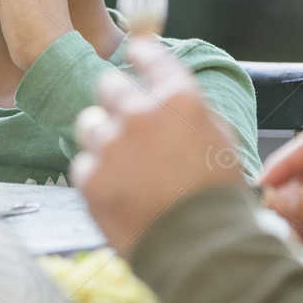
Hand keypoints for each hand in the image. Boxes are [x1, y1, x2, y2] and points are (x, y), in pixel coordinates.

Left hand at [71, 38, 247, 255]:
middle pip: (109, 84)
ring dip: (103, 138)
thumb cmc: (216, 197)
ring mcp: (111, 145)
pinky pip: (83, 164)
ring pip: (90, 123)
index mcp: (179, 99)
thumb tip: (167, 93)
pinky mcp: (90, 177)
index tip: (134, 53)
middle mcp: (140, 113)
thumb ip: (188, 110)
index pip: (148, 55)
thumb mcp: (218, 140)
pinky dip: (97, 175)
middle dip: (116, 99)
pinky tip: (120, 193)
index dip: (140, 54)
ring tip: (126, 168)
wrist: (200, 249)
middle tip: (128, 123)